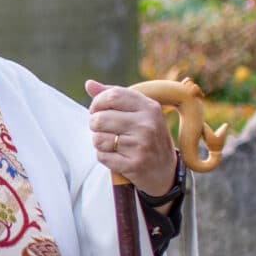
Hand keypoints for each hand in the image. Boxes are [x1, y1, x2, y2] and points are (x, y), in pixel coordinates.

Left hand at [85, 80, 177, 196]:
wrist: (165, 171)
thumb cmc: (147, 136)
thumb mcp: (139, 113)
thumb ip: (115, 97)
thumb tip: (89, 84)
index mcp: (149, 107)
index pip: (112, 96)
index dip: (97, 102)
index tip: (97, 110)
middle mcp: (147, 125)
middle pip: (100, 118)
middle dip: (94, 124)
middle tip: (104, 130)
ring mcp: (142, 145)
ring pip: (98, 139)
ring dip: (99, 142)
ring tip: (113, 144)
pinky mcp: (134, 165)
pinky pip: (101, 156)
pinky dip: (104, 157)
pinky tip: (117, 157)